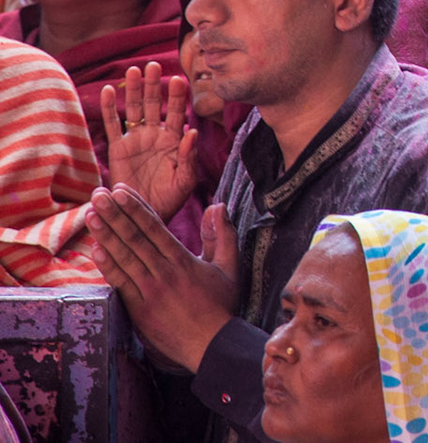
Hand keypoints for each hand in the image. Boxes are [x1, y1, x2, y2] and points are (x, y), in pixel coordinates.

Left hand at [86, 188, 239, 372]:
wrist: (211, 344)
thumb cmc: (221, 305)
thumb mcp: (229, 266)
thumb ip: (222, 235)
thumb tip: (218, 205)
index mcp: (183, 260)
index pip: (155, 227)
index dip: (137, 207)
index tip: (122, 190)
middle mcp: (164, 272)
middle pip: (135, 237)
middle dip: (115, 214)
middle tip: (98, 194)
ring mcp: (150, 290)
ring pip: (124, 257)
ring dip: (106, 234)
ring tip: (91, 214)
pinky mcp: (139, 308)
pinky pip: (120, 282)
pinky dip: (107, 265)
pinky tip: (95, 249)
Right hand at [102, 63, 199, 223]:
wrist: (143, 216)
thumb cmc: (170, 199)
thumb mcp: (185, 181)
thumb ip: (189, 157)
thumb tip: (192, 132)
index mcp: (175, 140)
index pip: (177, 112)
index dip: (177, 96)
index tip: (178, 79)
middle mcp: (155, 135)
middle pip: (154, 104)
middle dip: (154, 85)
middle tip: (153, 65)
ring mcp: (135, 140)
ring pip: (133, 109)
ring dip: (132, 90)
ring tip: (133, 70)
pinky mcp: (117, 149)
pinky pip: (112, 125)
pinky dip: (109, 109)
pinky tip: (107, 91)